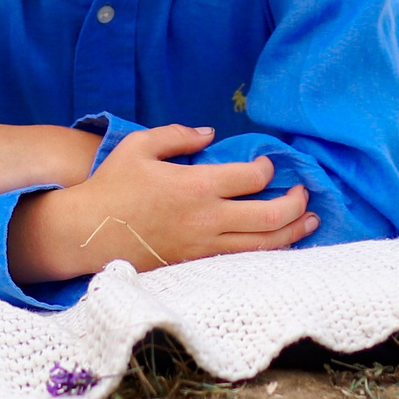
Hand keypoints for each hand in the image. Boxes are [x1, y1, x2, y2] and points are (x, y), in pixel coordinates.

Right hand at [7, 124, 318, 282]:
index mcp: (195, 186)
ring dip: (293, 232)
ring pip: (262, 244)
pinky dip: (268, 252)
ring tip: (310, 221)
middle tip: (304, 193)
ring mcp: (203, 247)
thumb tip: (210, 133)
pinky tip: (280, 245)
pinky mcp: (197, 265)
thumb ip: (178, 135)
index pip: (250, 177)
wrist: (87, 234)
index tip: (267, 165)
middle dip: (295, 203)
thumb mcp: (140, 146)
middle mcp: (206, 219)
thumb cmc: (112, 185)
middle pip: (269, 216)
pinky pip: (243, 261)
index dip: (267, 169)